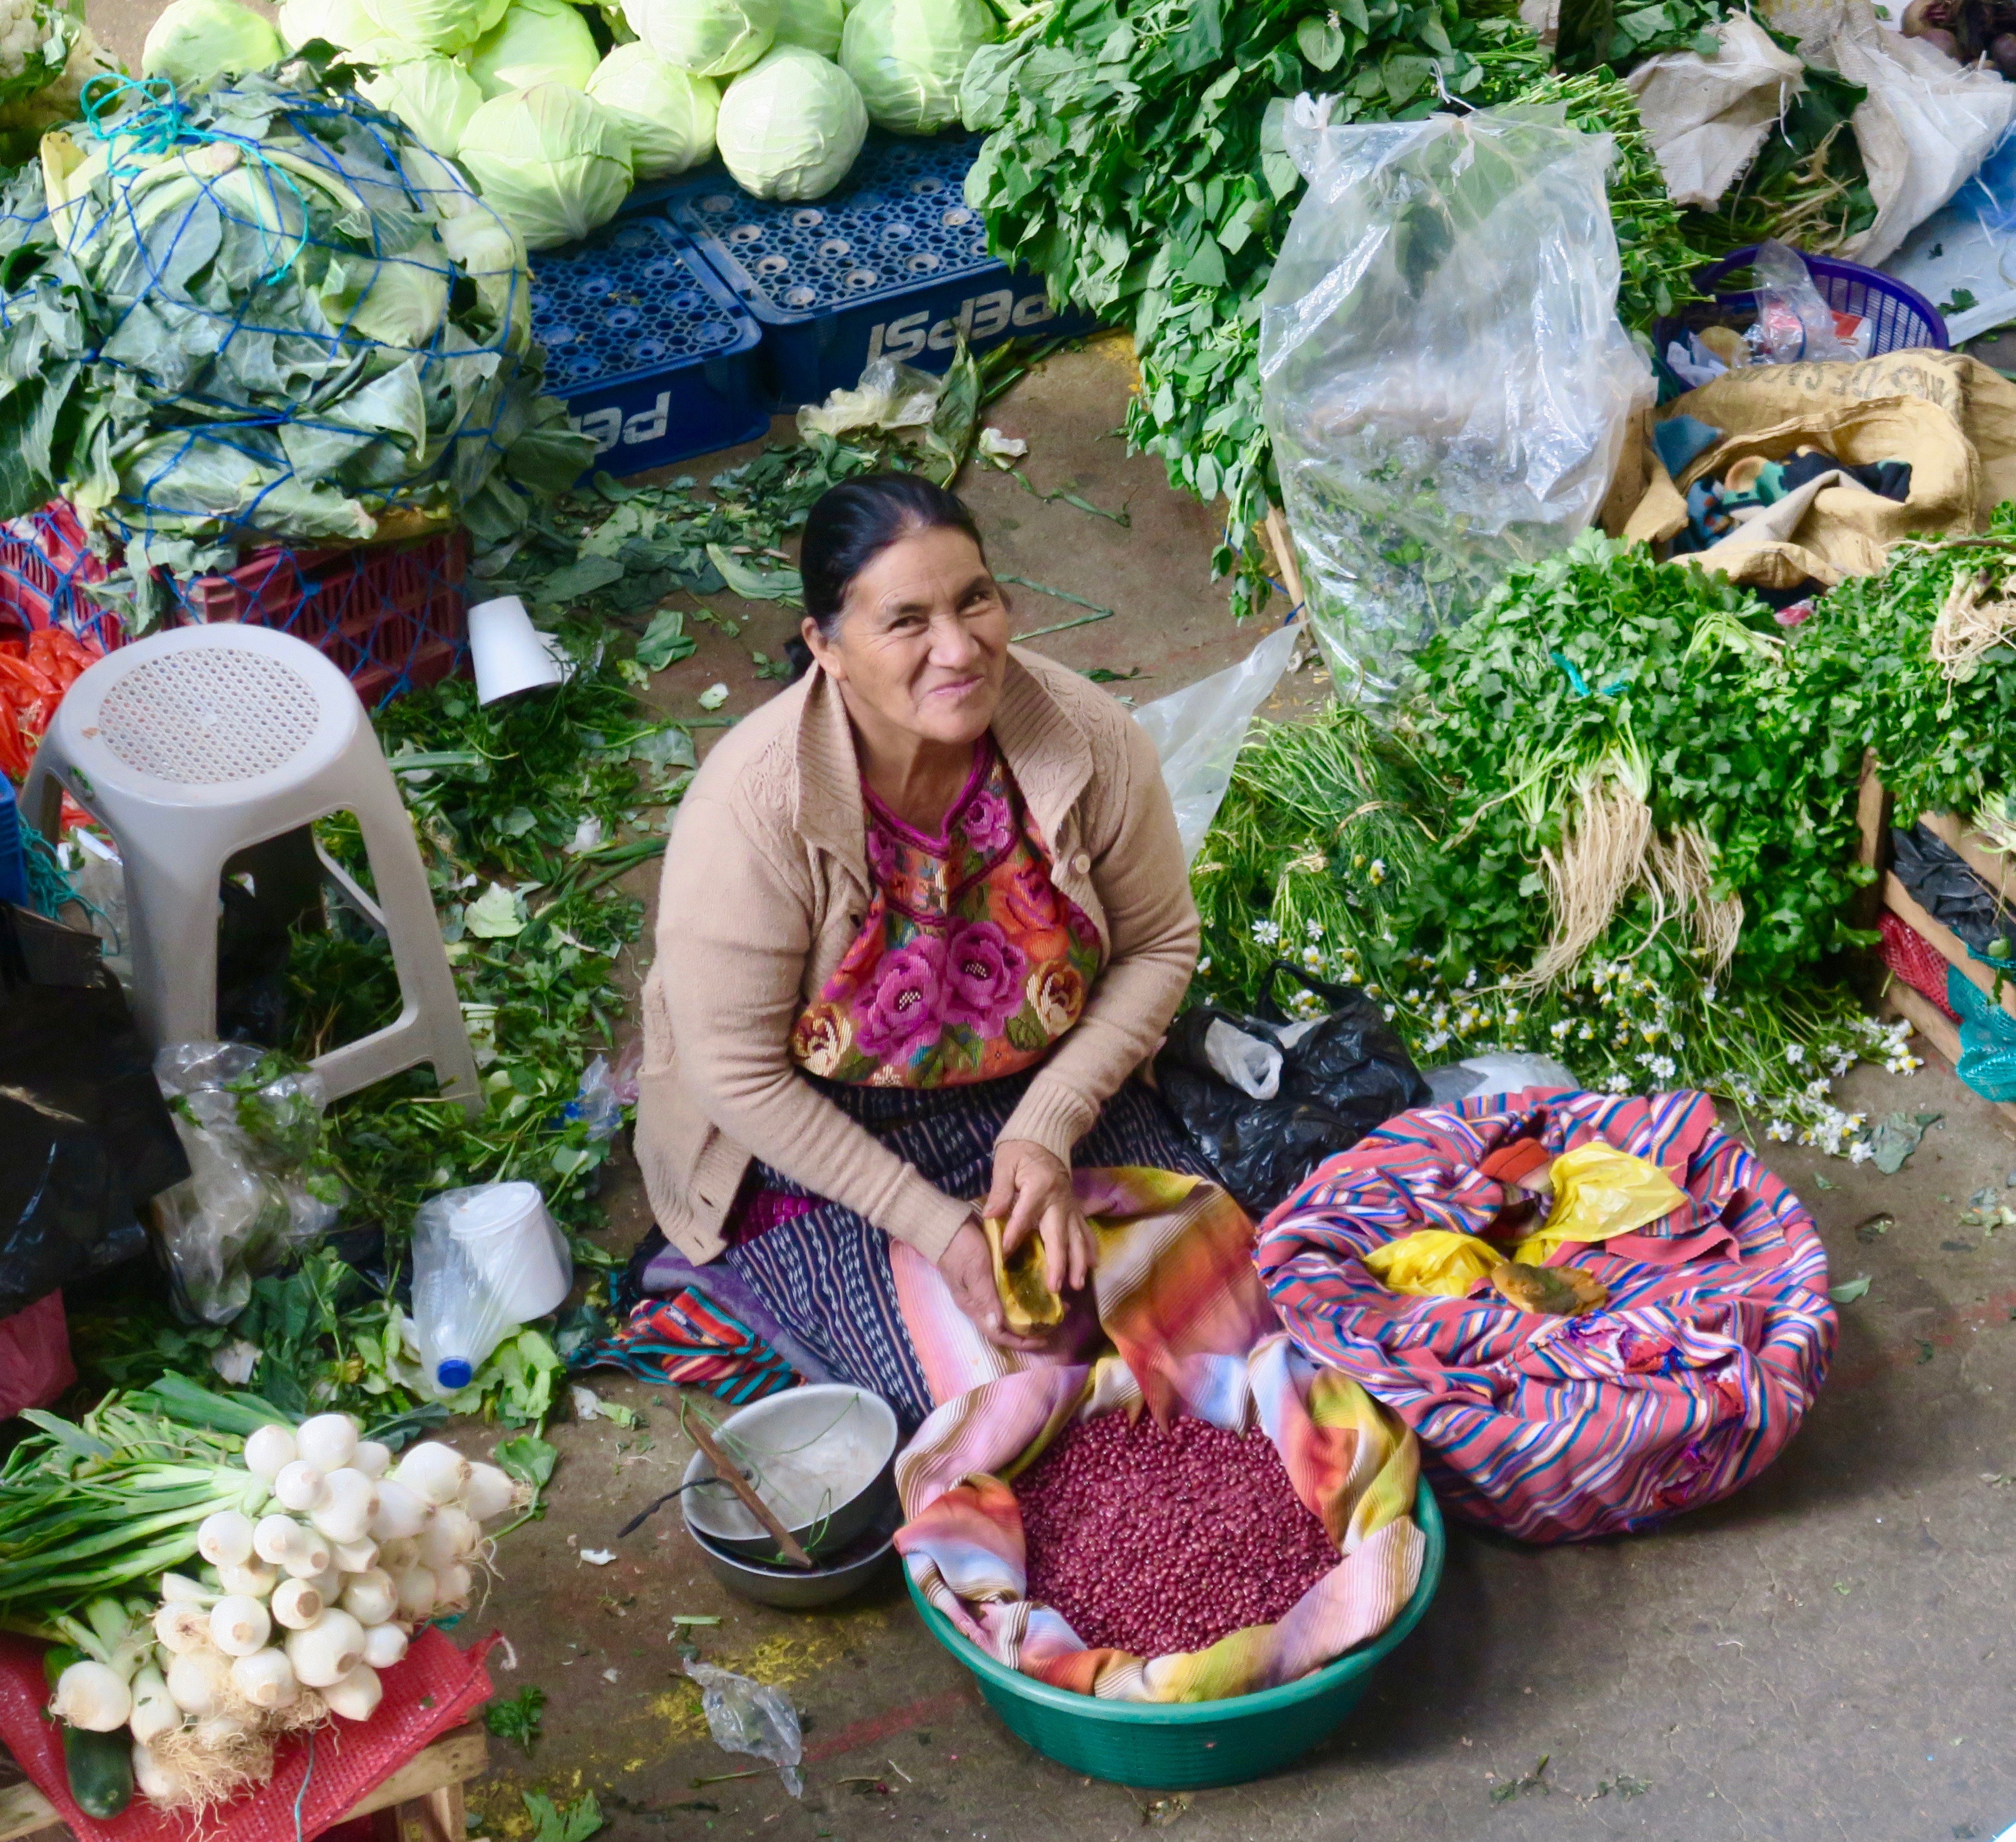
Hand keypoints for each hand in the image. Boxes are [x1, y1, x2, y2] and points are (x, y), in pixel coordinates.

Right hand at [936, 1219, 1052, 1350]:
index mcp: (974, 1306)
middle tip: (1057, 1314)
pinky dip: (1027, 1290)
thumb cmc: (959, 1247)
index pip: (998, 1334)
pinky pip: (1011, 1289)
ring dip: (1033, 1306)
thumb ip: (985, 1297)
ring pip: (1012, 1306)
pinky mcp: (991, 1273)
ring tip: (1055, 1299)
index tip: (1045, 1340)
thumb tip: (998, 1326)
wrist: (946, 1223)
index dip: (1021, 1341)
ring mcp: (985, 1287)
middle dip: (1032, 1324)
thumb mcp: (974, 1271)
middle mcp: (980, 1301)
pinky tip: (1040, 1283)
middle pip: (1008, 1323)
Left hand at [985, 1140, 1096, 1296]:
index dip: (1014, 1234)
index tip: (1005, 1254)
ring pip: (1077, 1238)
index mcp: (1038, 1187)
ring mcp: (1070, 1207)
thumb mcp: (1004, 1165)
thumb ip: (1000, 1191)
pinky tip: (1092, 1267)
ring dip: (1078, 1263)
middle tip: (1054, 1287)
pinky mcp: (1075, 1210)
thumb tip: (989, 1215)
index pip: (1024, 1215)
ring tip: (1076, 1285)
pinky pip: (1085, 1231)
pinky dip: (1090, 1249)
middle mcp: (1058, 1200)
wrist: (1044, 1140)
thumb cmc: (1020, 1153)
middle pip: (1058, 1235)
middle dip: (1058, 1262)